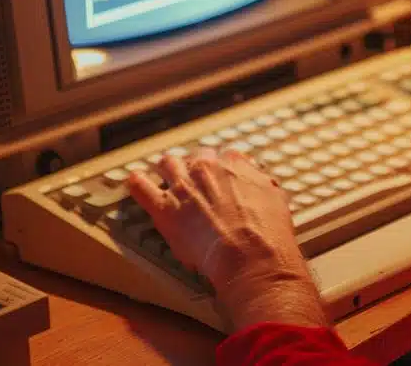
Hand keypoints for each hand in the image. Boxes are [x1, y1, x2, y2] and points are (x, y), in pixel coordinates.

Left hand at [127, 150, 327, 329]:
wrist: (250, 254)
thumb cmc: (267, 232)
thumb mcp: (276, 200)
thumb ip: (263, 186)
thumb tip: (264, 183)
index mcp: (234, 164)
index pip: (225, 157)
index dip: (222, 168)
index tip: (220, 177)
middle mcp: (207, 168)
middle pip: (195, 157)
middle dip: (195, 167)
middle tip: (195, 181)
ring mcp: (183, 186)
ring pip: (167, 164)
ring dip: (167, 170)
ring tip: (162, 175)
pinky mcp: (164, 208)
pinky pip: (141, 187)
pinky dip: (137, 183)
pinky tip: (134, 181)